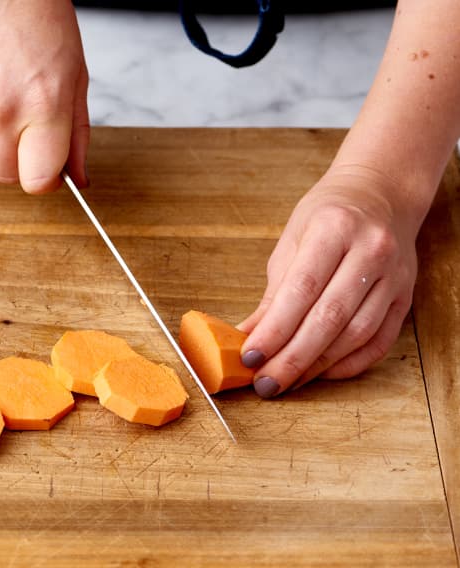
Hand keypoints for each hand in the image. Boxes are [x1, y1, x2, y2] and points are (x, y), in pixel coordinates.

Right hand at [0, 0, 88, 192]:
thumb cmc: (40, 15)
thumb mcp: (76, 76)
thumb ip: (77, 134)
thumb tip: (78, 177)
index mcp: (44, 106)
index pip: (37, 182)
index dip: (46, 179)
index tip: (52, 167)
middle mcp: (3, 109)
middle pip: (6, 174)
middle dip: (22, 162)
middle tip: (33, 129)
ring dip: (0, 130)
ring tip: (10, 86)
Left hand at [238, 164, 423, 396]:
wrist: (381, 193)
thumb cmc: (328, 215)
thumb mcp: (292, 240)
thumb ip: (274, 291)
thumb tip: (248, 335)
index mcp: (334, 228)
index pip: (301, 290)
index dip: (275, 329)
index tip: (250, 356)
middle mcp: (370, 251)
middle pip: (329, 318)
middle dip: (293, 358)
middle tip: (266, 383)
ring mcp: (395, 275)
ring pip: (356, 334)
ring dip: (318, 365)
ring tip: (287, 381)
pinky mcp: (406, 296)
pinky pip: (379, 341)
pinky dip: (348, 364)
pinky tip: (322, 373)